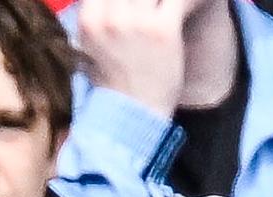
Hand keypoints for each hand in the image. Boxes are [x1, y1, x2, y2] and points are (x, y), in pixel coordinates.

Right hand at [75, 0, 187, 118]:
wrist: (137, 111)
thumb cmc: (116, 80)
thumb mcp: (91, 45)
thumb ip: (98, 15)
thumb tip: (109, 2)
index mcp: (89, 20)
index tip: (132, 3)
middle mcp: (109, 18)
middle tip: (153, 7)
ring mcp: (137, 22)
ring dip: (160, 1)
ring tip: (167, 9)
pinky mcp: (163, 29)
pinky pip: (176, 1)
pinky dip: (182, 3)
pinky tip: (183, 9)